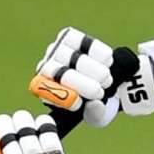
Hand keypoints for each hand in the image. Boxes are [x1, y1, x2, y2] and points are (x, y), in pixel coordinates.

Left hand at [34, 27, 153, 127]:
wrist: (106, 81)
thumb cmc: (97, 103)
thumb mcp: (97, 115)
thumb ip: (95, 114)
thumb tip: (94, 104)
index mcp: (46, 92)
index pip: (46, 91)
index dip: (62, 96)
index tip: (79, 103)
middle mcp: (47, 69)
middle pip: (58, 72)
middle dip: (81, 83)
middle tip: (99, 92)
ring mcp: (57, 51)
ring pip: (71, 56)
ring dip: (92, 68)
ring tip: (107, 79)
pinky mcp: (69, 37)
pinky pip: (80, 40)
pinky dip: (96, 51)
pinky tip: (108, 61)